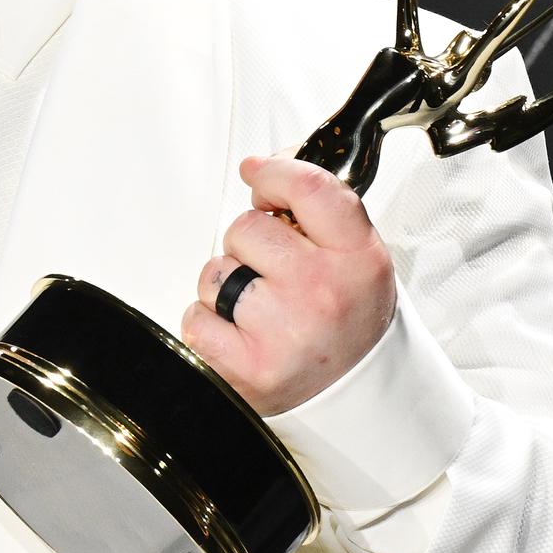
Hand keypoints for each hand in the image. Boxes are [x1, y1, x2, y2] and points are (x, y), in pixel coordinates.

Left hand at [179, 154, 395, 415]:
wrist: (356, 388)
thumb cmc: (348, 313)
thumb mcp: (354, 252)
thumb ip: (316, 205)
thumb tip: (264, 164)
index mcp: (356, 257)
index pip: (308, 188)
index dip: (273, 174)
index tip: (258, 174)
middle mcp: (322, 291)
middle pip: (246, 227)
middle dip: (249, 242)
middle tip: (275, 270)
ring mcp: (283, 330)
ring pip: (215, 272)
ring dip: (226, 284)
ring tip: (261, 307)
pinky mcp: (248, 366)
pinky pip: (196, 317)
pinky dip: (210, 323)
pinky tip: (243, 334)